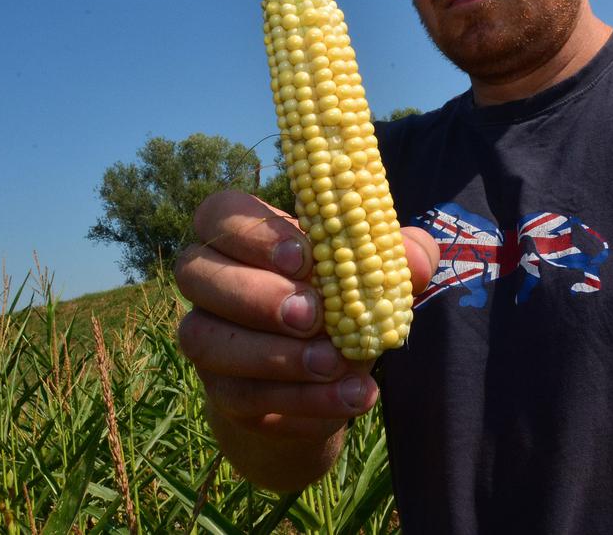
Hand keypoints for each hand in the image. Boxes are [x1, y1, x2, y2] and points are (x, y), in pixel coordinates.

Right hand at [174, 189, 437, 486]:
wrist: (332, 381)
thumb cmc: (348, 302)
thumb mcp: (378, 273)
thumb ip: (399, 255)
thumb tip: (416, 258)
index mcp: (246, 235)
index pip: (219, 212)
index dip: (253, 232)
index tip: (305, 256)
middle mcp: (211, 280)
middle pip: (196, 271)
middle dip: (256, 294)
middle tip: (314, 315)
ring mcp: (208, 336)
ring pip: (204, 338)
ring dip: (274, 355)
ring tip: (334, 364)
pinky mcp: (221, 391)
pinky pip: (242, 395)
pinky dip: (299, 399)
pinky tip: (347, 396)